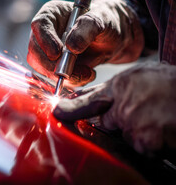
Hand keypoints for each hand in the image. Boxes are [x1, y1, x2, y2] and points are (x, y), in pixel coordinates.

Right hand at [27, 0, 143, 85]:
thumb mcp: (101, 20)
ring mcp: (45, 50)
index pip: (39, 25)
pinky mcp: (52, 66)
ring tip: (87, 72)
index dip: (44, 40)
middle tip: (73, 72)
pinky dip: (70, 81)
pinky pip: (53, 78)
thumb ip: (87, 28)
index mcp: (52, 14)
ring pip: (41, 67)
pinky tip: (85, 75)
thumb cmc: (104, 21)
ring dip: (62, 75)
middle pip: (35, 50)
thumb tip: (71, 46)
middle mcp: (44, 32)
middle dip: (51, 65)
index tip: (57, 54)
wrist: (110, 39)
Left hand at [53, 62, 175, 154]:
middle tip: (144, 111)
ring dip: (138, 131)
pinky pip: (141, 147)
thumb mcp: (143, 76)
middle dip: (119, 120)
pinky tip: (164, 128)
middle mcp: (123, 106)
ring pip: (125, 135)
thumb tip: (93, 95)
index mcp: (122, 86)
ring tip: (158, 117)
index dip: (72, 108)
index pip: (90, 101)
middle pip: (107, 122)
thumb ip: (118, 87)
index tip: (59, 112)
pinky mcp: (145, 143)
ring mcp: (133, 125)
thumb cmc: (172, 85)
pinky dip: (150, 143)